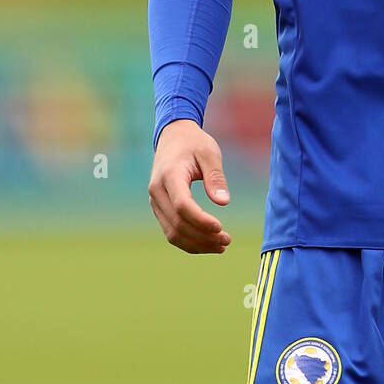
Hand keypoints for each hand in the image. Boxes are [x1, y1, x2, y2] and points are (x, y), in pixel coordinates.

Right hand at [148, 119, 231, 253]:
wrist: (173, 137)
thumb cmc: (195, 144)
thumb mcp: (210, 154)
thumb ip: (216, 177)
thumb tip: (223, 203)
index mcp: (169, 175)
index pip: (182, 205)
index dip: (200, 220)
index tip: (220, 227)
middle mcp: (157, 191)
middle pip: (177, 223)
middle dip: (203, 237)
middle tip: (227, 241)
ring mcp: (155, 201)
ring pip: (172, 232)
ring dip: (197, 244)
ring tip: (221, 246)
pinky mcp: (160, 208)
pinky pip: (171, 230)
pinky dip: (189, 241)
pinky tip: (209, 243)